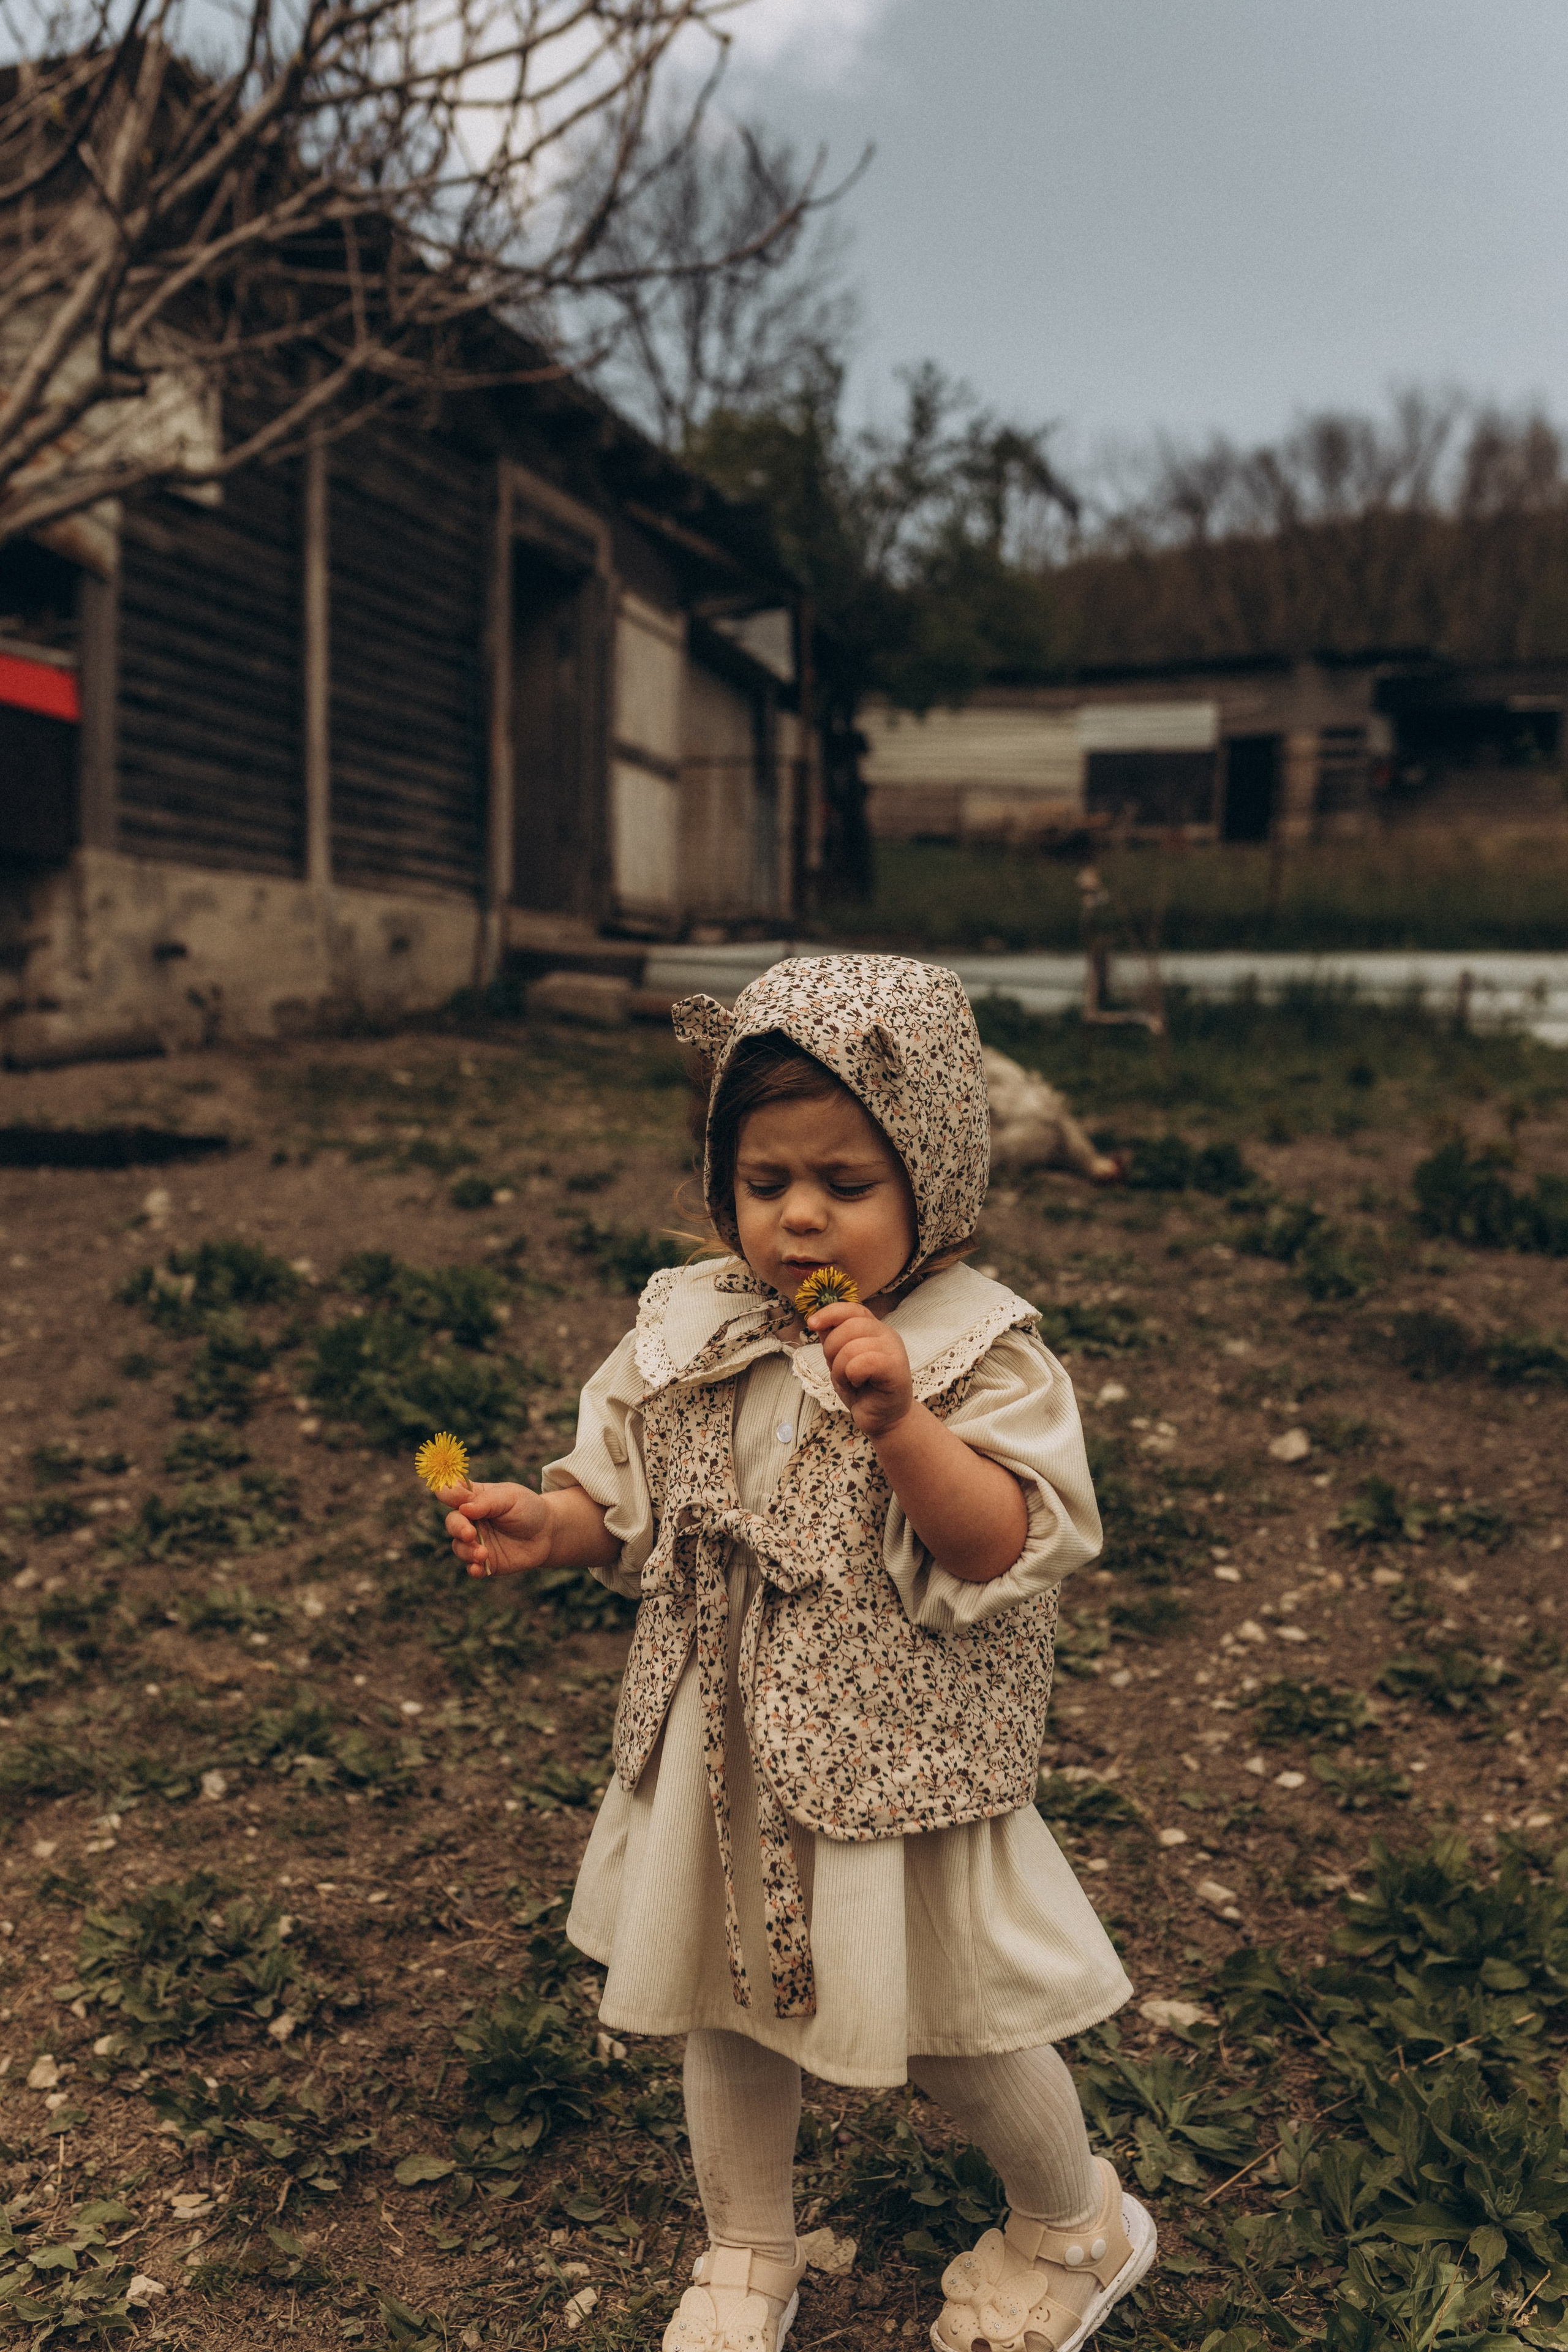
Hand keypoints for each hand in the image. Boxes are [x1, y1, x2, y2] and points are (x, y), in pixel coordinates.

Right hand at [437, 1479, 551, 1578]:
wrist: (548, 1532)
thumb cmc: (528, 1509)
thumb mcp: (511, 1497)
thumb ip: (487, 1501)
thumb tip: (463, 1509)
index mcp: (474, 1499)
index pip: (451, 1494)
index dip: (448, 1496)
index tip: (457, 1502)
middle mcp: (471, 1520)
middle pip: (452, 1523)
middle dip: (458, 1528)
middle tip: (470, 1534)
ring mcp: (476, 1542)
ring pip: (459, 1547)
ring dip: (467, 1551)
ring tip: (484, 1553)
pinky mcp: (486, 1561)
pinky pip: (472, 1567)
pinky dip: (473, 1569)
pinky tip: (479, 1568)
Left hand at [808, 1300, 913, 1437]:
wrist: (884, 1420)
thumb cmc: (864, 1391)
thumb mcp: (840, 1362)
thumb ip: (833, 1340)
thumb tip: (818, 1320)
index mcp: (874, 1329)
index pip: (852, 1309)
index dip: (830, 1312)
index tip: (812, 1324)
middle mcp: (887, 1334)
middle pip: (848, 1326)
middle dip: (832, 1351)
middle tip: (839, 1371)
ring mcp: (894, 1350)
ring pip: (852, 1347)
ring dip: (841, 1369)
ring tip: (850, 1381)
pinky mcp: (896, 1369)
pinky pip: (863, 1362)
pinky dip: (852, 1376)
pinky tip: (859, 1384)